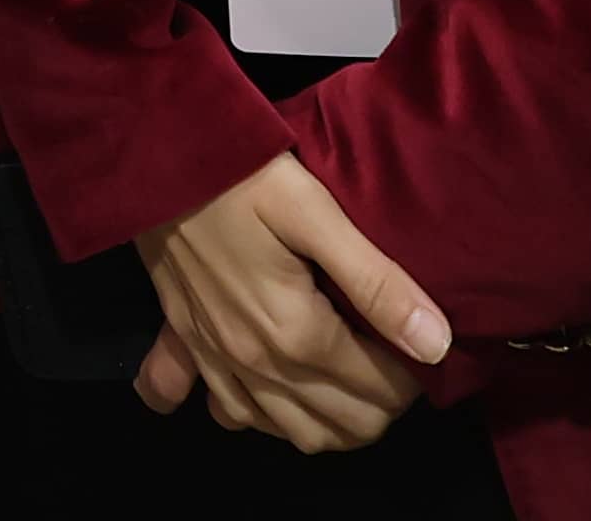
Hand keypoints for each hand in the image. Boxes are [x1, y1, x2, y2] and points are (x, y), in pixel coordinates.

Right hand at [130, 153, 450, 448]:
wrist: (153, 157)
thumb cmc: (240, 174)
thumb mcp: (314, 211)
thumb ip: (376, 282)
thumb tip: (437, 344)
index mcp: (296, 333)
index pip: (379, 389)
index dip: (414, 375)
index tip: (425, 343)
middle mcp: (258, 364)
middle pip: (343, 425)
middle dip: (383, 404)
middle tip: (396, 357)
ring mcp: (218, 361)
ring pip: (292, 433)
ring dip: (333, 422)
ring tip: (354, 380)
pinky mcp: (189, 347)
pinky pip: (231, 414)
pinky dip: (262, 418)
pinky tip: (278, 390)